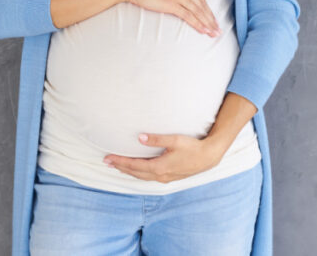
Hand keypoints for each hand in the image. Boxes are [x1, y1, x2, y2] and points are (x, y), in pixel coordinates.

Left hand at [103, 133, 221, 182]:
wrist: (208, 157)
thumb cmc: (192, 146)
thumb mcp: (174, 140)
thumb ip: (156, 139)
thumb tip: (139, 138)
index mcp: (159, 167)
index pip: (134, 165)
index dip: (120, 161)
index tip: (108, 158)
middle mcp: (160, 175)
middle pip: (135, 173)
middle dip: (120, 167)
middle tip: (107, 162)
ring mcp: (165, 178)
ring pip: (142, 176)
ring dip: (129, 171)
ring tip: (118, 166)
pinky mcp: (170, 177)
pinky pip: (149, 177)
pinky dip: (139, 173)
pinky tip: (136, 170)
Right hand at [122, 0, 220, 36]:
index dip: (209, 11)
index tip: (214, 20)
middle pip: (202, 6)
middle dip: (211, 19)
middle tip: (218, 30)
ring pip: (198, 12)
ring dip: (207, 24)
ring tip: (213, 33)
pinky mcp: (172, 3)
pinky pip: (188, 16)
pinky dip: (197, 24)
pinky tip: (203, 30)